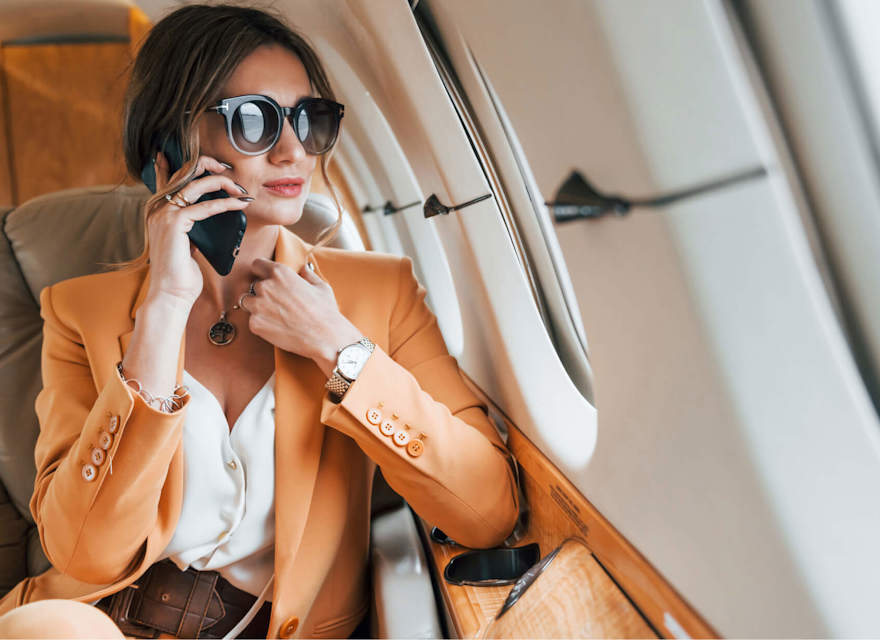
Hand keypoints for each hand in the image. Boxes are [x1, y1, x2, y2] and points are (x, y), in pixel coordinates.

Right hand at [146, 152, 250, 306]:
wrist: (171, 293)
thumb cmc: (181, 271)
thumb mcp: (186, 240)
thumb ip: (191, 222)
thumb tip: (209, 210)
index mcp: (156, 207)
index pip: (168, 173)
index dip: (191, 162)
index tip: (214, 162)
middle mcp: (156, 205)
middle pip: (186, 170)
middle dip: (212, 166)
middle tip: (232, 174)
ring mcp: (163, 212)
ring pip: (197, 183)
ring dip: (223, 183)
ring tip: (241, 190)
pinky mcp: (174, 222)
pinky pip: (206, 206)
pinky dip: (226, 204)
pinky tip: (240, 204)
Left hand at [248, 258, 362, 374]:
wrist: (325, 337)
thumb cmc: (325, 312)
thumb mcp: (321, 287)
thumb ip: (308, 275)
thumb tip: (304, 270)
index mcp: (280, 273)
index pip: (257, 264)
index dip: (262, 271)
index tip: (265, 278)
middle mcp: (266, 286)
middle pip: (253, 285)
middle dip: (262, 292)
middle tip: (277, 302)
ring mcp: (258, 306)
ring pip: (248, 301)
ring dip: (257, 306)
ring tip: (274, 315)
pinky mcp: (255, 324)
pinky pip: (252, 320)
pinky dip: (261, 323)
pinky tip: (277, 326)